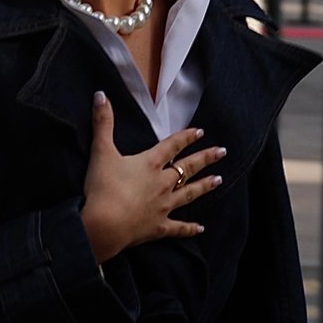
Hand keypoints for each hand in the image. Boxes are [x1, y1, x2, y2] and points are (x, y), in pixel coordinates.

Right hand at [80, 91, 224, 263]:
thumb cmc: (103, 188)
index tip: (200, 132)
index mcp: (150, 164)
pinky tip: (200, 228)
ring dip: (204, 186)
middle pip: (188, 168)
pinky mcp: (158, 227)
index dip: (186, 137)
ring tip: (219, 180)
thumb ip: (103, 123)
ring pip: (189, 194)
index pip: (172, 146)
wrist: (104, 225)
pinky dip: (189, 228)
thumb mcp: (101, 151)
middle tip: (222, 152)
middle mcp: (162, 184)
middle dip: (205, 158)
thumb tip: (100, 94)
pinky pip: (178, 228)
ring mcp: (163, 207)